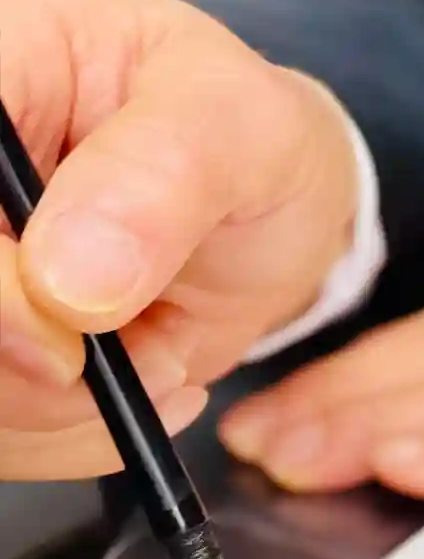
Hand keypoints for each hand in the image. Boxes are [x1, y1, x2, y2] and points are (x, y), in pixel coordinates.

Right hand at [0, 0, 357, 479]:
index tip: (64, 331)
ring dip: (54, 411)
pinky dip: (67, 434)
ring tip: (158, 357)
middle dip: (21, 367)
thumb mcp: (236, 124)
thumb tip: (68, 276)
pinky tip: (140, 379)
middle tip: (136, 360)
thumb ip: (160, 177)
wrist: (266, 210)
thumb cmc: (243, 139)